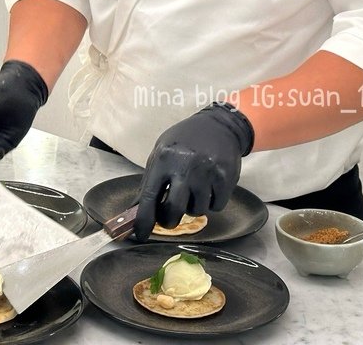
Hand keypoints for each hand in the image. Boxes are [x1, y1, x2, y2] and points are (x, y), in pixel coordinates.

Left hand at [133, 103, 253, 240]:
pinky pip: (216, 206)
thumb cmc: (184, 142)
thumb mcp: (161, 153)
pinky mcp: (226, 178)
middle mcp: (185, 167)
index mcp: (164, 160)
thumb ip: (150, 181)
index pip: (149, 197)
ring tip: (192, 191)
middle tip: (169, 216)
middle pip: (174, 210)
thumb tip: (136, 211)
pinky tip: (209, 187)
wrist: (218, 126)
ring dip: (192, 207)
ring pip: (197, 210)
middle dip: (170, 220)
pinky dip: (211, 203)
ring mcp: (207, 173)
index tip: (141, 235)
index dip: (144, 220)